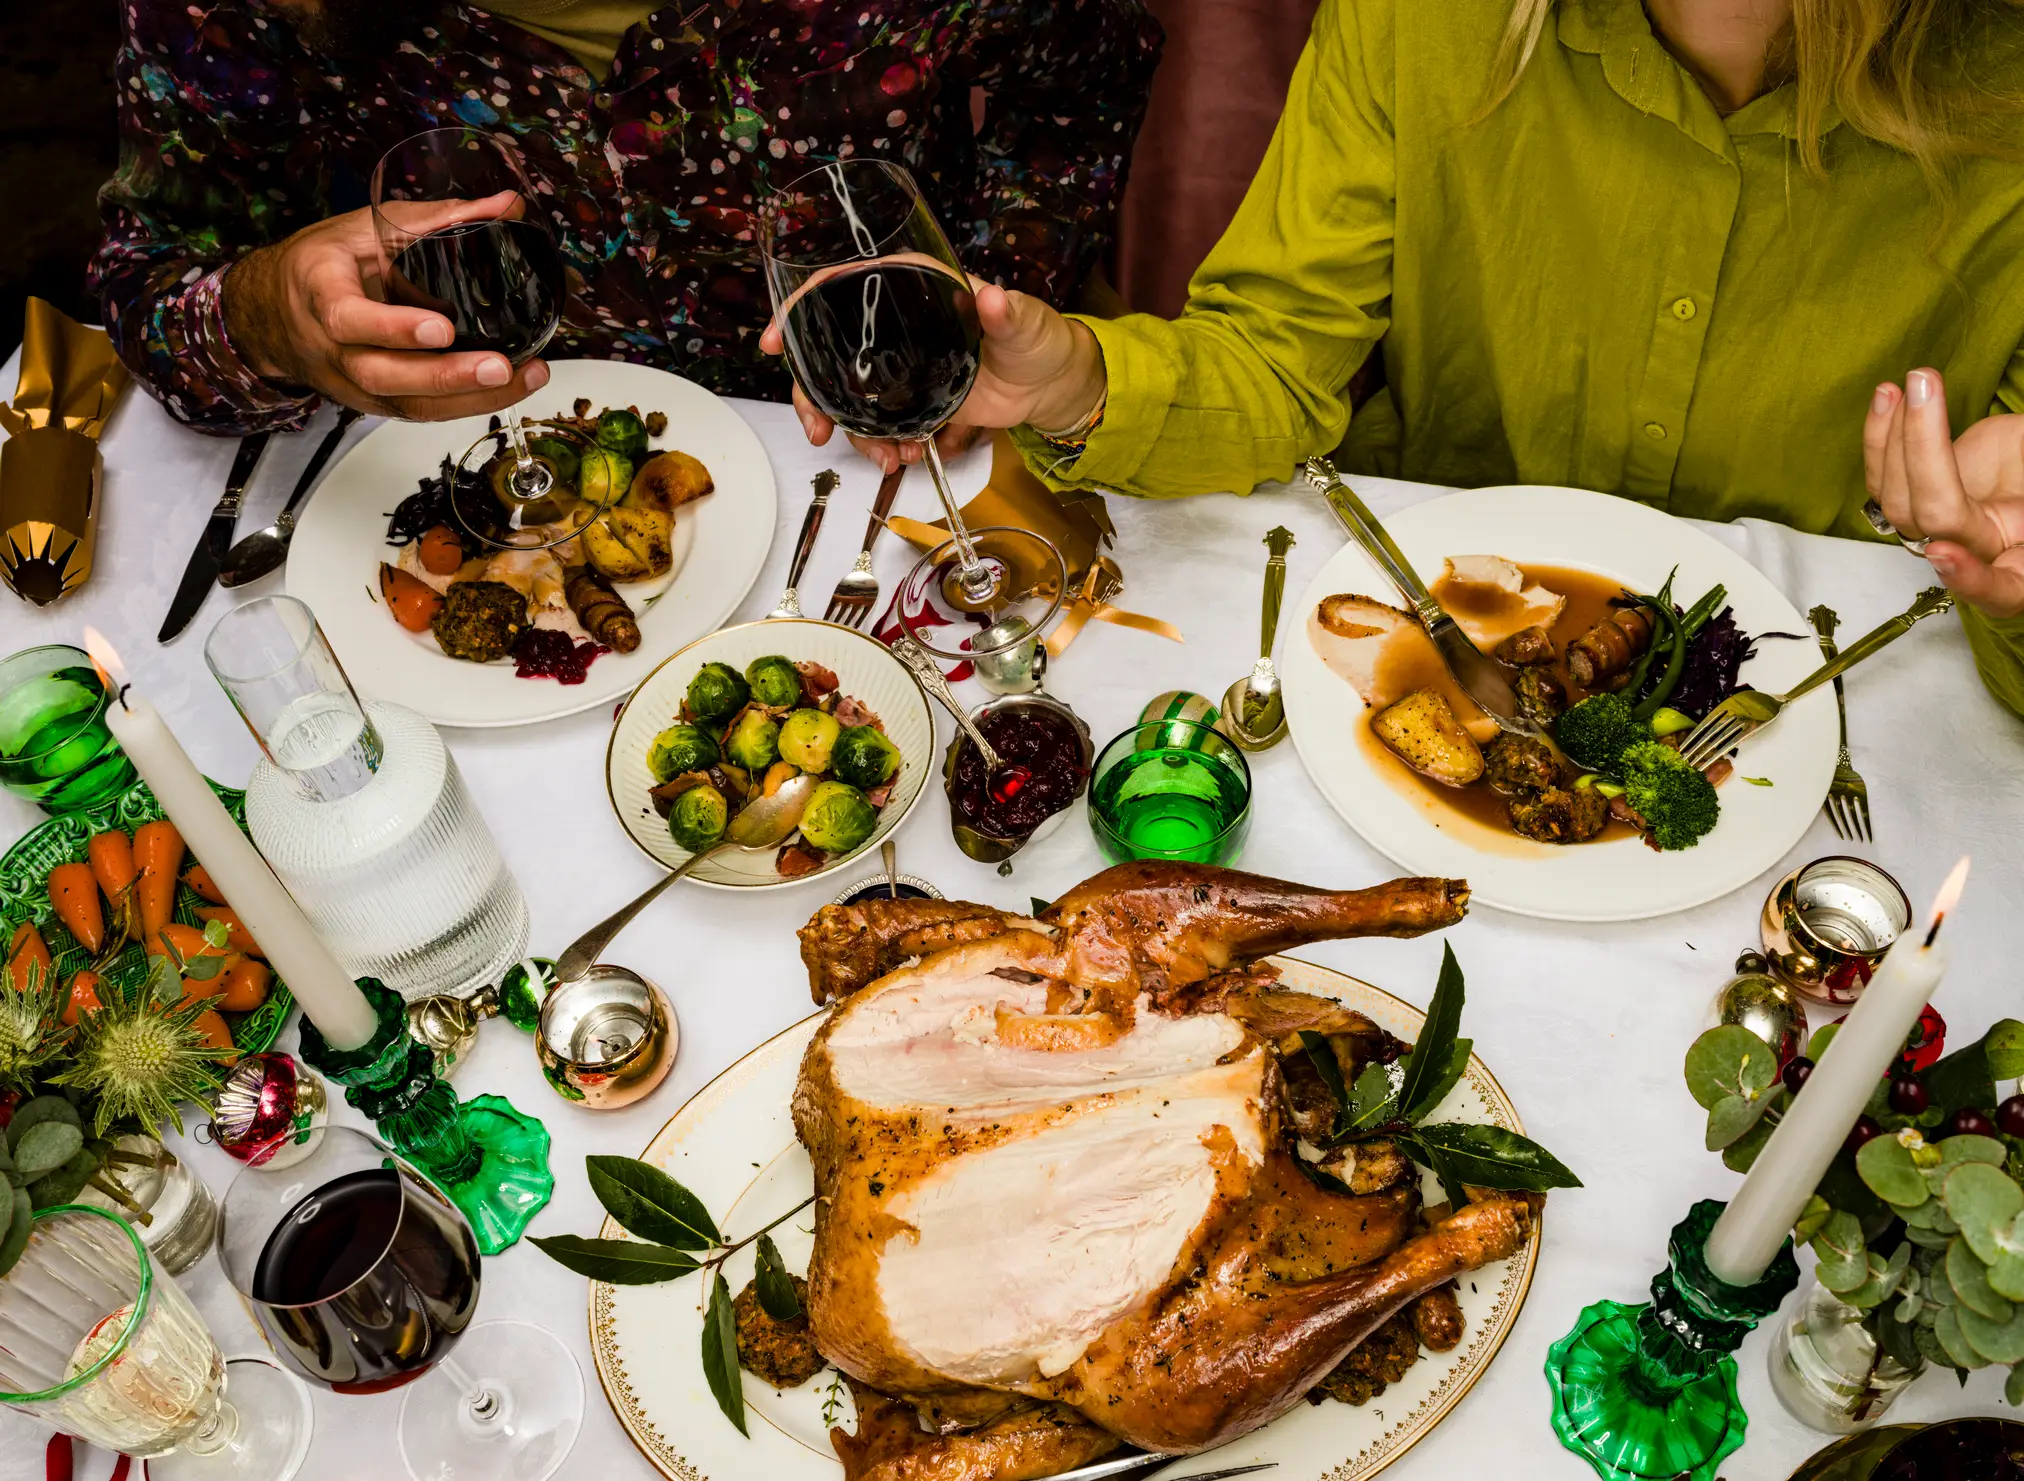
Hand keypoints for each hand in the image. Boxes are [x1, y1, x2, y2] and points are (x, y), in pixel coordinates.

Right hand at [222, 193, 550, 419]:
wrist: (274, 311)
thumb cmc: (325, 263)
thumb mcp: (369, 227)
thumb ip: (439, 218)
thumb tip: (509, 206)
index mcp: (319, 292)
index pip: (347, 318)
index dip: (393, 328)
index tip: (442, 329)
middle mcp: (332, 347)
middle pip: (384, 374)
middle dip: (445, 377)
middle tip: (499, 367)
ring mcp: (352, 382)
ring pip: (406, 403)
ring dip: (468, 398)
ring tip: (522, 378)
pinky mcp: (374, 402)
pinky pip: (418, 411)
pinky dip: (465, 404)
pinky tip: (507, 389)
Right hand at [759, 277, 1105, 472]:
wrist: (1050, 386)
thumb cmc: (1038, 340)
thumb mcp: (1025, 322)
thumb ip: (1007, 313)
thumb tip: (991, 298)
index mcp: (912, 285)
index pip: (841, 285)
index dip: (800, 309)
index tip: (776, 340)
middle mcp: (895, 321)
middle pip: (828, 348)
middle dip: (811, 392)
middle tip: (817, 430)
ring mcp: (898, 362)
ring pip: (847, 392)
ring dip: (851, 430)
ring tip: (884, 457)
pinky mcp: (909, 397)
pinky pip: (876, 420)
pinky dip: (878, 442)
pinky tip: (897, 457)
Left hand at [1866, 368, 2023, 616]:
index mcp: (2021, 568)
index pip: (1999, 590)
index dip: (1970, 579)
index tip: (1945, 553)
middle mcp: (1978, 555)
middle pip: (1935, 520)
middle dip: (1924, 451)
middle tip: (1924, 387)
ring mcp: (1941, 528)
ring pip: (1899, 498)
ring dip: (1898, 432)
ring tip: (1914, 380)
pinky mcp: (1915, 500)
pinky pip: (1884, 479)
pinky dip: (1882, 435)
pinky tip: (1888, 396)